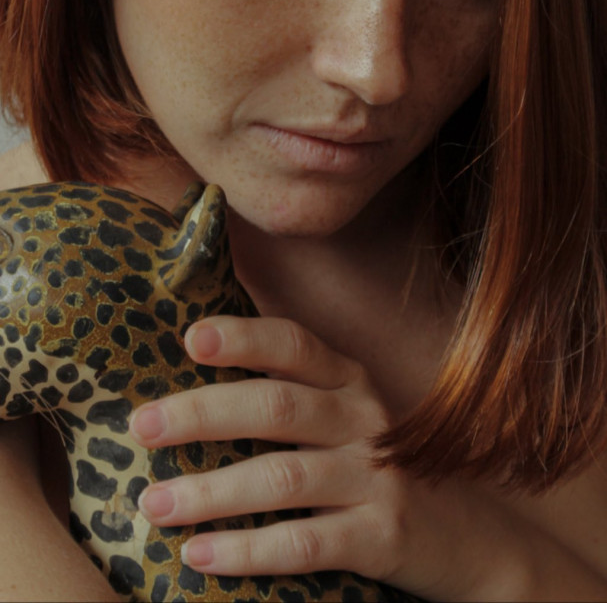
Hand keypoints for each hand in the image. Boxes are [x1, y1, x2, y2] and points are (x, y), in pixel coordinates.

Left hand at [127, 316, 576, 601]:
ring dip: (212, 491)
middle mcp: (365, 419)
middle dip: (203, 412)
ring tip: (155, 502)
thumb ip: (295, 392)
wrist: (473, 539)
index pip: (294, 344)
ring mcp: (378, 477)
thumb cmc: (384, 469)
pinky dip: (249, 550)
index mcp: (351, 382)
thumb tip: (198, 375)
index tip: (189, 338)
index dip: (243, 337)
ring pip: (283, 476)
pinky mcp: (385, 537)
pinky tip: (201, 556)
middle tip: (142, 426)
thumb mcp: (351, 418)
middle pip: (277, 405)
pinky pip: (306, 543)